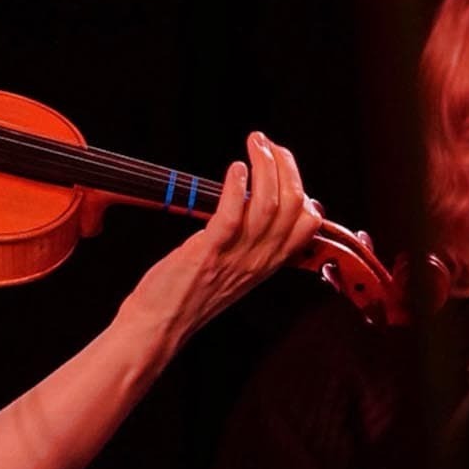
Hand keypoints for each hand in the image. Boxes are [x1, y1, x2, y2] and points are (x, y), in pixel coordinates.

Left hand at [120, 131, 322, 352]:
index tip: (284, 165)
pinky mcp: (208, 252)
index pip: (308, 224)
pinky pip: (232, 214)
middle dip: (286, 165)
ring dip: (265, 166)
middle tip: (267, 143)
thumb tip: (254, 207)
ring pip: (268, 204)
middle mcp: (259, 260)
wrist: (159, 325)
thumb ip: (251, 245)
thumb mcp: (234, 272)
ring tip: (255, 144)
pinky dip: (236, 186)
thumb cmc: (188, 295)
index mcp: (268, 264)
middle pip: (294, 205)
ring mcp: (236, 257)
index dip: (302, 187)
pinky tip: (235, 168)